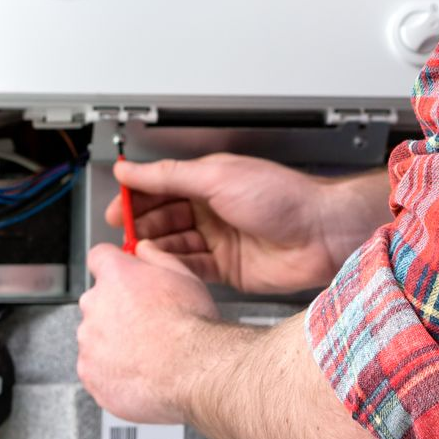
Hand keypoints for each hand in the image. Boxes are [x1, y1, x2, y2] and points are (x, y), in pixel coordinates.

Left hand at [78, 241, 219, 422]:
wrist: (191, 370)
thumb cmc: (190, 325)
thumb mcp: (184, 276)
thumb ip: (156, 257)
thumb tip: (144, 249)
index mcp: (116, 276)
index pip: (99, 258)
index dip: (112, 267)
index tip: (121, 277)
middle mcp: (95, 304)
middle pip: (97, 300)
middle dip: (116, 309)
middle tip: (145, 324)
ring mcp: (89, 341)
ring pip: (96, 336)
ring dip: (113, 341)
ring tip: (146, 353)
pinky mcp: (89, 373)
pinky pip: (95, 369)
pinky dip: (111, 371)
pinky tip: (138, 372)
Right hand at [106, 154, 386, 294]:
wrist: (322, 234)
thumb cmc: (284, 198)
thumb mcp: (218, 176)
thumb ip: (170, 176)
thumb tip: (131, 169)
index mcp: (210, 180)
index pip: (162, 186)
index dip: (137, 196)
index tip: (117, 207)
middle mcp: (213, 209)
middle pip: (164, 217)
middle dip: (142, 225)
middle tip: (123, 234)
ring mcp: (220, 240)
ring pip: (175, 244)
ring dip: (156, 248)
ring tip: (139, 252)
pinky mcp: (228, 269)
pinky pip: (191, 268)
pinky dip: (174, 267)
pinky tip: (161, 267)